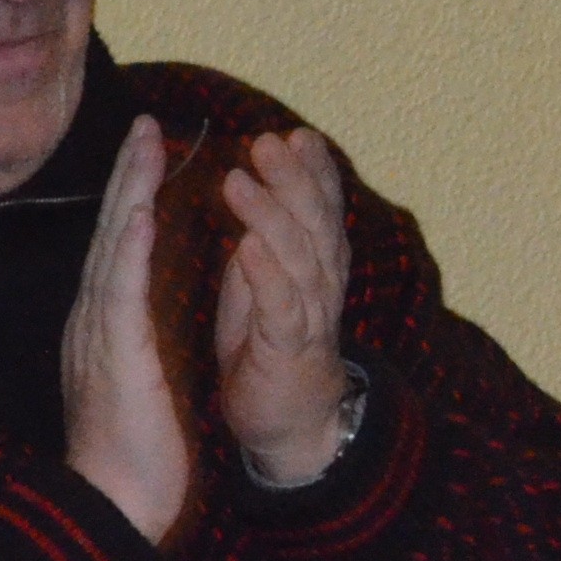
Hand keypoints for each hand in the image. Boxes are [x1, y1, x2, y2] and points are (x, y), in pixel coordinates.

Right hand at [63, 119, 192, 542]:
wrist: (116, 501)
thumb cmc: (135, 445)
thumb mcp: (141, 373)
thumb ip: (139, 334)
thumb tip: (146, 304)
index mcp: (106, 322)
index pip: (121, 244)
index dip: (133, 195)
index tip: (151, 150)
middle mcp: (95, 318)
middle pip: (112, 232)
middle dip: (129, 175)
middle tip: (146, 122)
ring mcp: (99, 334)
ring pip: (114, 248)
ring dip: (129, 193)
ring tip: (145, 144)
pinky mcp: (114, 356)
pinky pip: (121, 294)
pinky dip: (130, 250)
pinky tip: (141, 214)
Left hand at [215, 128, 354, 484]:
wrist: (288, 426)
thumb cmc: (270, 349)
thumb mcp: (270, 282)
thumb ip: (268, 235)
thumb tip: (254, 181)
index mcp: (318, 265)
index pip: (322, 207)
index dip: (313, 170)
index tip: (295, 133)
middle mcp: (322, 284)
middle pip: (315, 220)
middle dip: (292, 177)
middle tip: (266, 140)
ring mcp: (309, 316)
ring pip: (298, 255)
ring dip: (269, 214)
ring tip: (238, 179)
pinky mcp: (288, 350)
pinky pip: (282, 306)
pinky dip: (266, 274)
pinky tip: (247, 247)